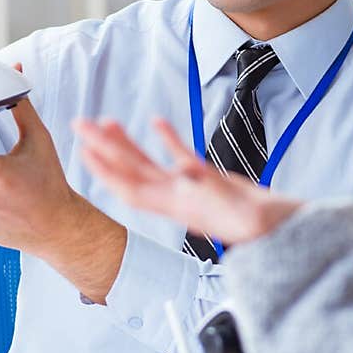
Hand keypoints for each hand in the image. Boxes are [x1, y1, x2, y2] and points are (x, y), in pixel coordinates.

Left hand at [75, 115, 301, 246]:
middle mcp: (173, 196)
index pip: (130, 184)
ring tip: (107, 121)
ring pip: (148, 164)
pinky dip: (166, 140)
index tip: (85, 149)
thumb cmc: (251, 222)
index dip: (105, 168)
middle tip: (80, 124)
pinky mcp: (204, 181)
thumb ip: (203, 184)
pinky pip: (178, 158)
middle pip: (130, 170)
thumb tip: (186, 168)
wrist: (272, 230)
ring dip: (126, 144)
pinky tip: (157, 122)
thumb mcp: (224, 202)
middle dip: (104, 147)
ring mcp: (186, 189)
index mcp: (173, 203)